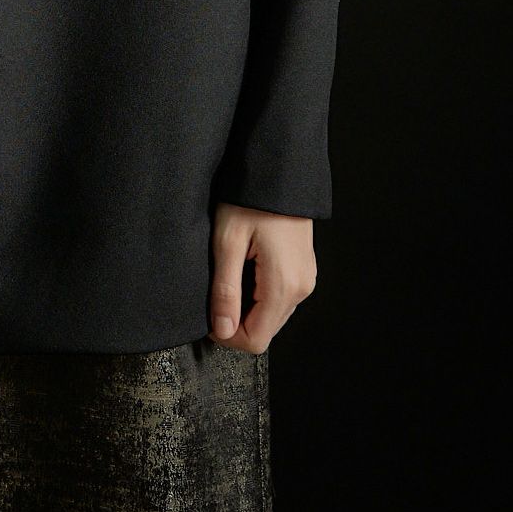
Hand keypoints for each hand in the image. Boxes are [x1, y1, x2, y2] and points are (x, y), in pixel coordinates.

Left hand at [208, 201, 316, 351]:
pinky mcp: (303, 270)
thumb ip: (225, 290)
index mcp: (284, 285)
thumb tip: (222, 330)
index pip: (255, 340)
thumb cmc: (250, 199)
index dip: (226, 334)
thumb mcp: (228, 242)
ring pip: (271, 315)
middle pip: (264, 330)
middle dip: (235, 320)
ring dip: (246, 306)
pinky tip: (245, 267)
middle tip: (215, 290)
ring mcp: (305, 279)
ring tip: (230, 273)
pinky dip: (258, 293)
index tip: (207, 313)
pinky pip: (279, 297)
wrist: (278, 171)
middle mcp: (301, 287)